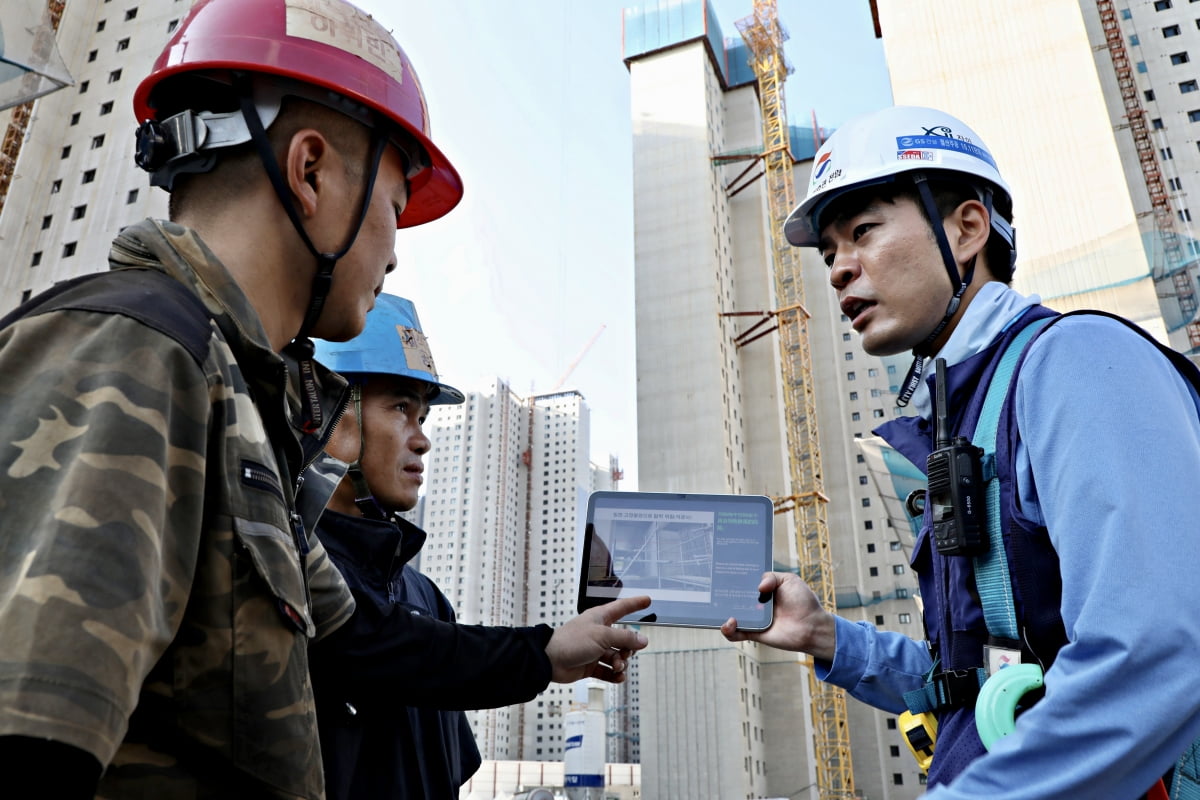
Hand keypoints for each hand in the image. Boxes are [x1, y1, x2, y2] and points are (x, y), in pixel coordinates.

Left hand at [545, 595, 650, 683]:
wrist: (550, 660)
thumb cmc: (572, 641)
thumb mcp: (602, 636)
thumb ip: (625, 637)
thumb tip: (643, 640)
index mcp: (601, 618)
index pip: (622, 607)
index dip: (635, 603)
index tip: (647, 600)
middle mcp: (599, 632)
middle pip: (623, 638)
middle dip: (628, 649)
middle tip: (624, 654)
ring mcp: (595, 649)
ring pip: (617, 656)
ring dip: (621, 664)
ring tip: (617, 667)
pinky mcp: (591, 665)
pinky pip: (608, 671)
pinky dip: (614, 675)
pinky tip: (618, 677)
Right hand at [720, 572, 836, 660]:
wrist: (812, 626)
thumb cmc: (804, 601)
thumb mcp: (789, 580)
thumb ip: (771, 577)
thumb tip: (758, 586)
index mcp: (762, 590)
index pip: (743, 583)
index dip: (733, 578)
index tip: (723, 572)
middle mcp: (755, 604)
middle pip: (733, 598)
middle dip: (722, 593)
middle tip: (715, 589)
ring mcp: (753, 619)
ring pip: (729, 615)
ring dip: (720, 612)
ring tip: (721, 608)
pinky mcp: (754, 633)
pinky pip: (736, 634)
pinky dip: (728, 630)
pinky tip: (730, 622)